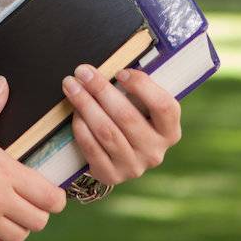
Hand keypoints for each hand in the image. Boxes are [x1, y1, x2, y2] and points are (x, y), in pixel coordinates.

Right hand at [0, 77, 68, 240]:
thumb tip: (2, 84)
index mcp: (5, 170)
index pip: (50, 198)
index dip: (54, 197)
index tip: (47, 192)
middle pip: (39, 221)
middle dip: (38, 213)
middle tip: (28, 202)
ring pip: (19, 237)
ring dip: (18, 227)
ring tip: (9, 215)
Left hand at [61, 64, 181, 186]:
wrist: (117, 159)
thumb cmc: (129, 121)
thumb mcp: (141, 108)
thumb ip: (135, 90)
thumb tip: (111, 66)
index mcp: (169, 131)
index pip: (164, 106)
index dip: (143, 87)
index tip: (120, 72)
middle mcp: (155, 151)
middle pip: (127, 116)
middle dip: (101, 90)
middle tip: (82, 72)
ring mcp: (134, 166)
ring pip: (107, 131)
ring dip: (86, 105)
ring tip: (71, 86)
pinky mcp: (111, 175)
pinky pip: (92, 148)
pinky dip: (81, 127)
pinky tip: (74, 112)